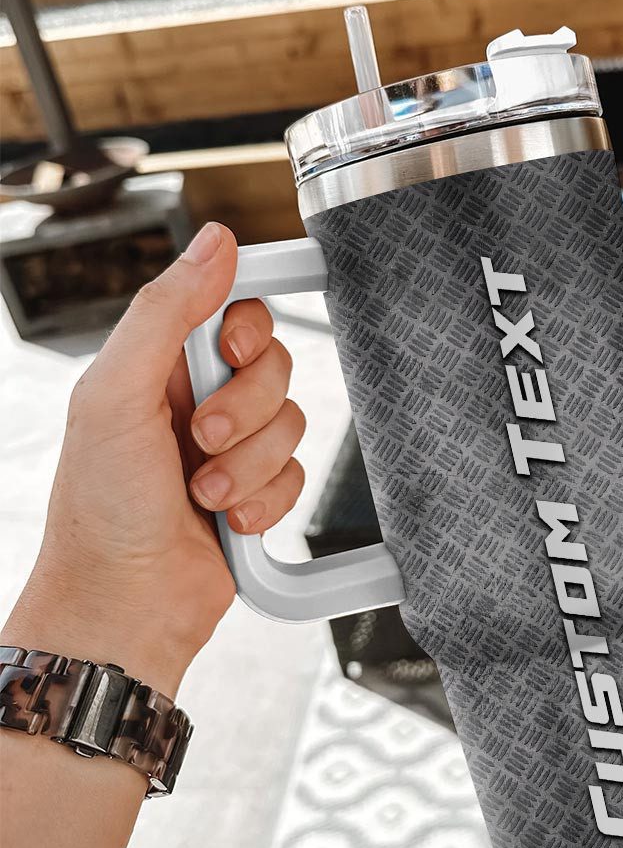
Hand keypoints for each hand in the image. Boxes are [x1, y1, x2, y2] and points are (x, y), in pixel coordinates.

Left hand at [4, 223, 304, 692]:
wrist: (124, 605)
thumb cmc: (100, 509)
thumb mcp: (115, 395)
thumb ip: (166, 313)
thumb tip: (213, 243)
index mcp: (160, 366)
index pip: (233, 310)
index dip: (249, 325)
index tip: (237, 348)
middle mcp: (199, 401)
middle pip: (274, 367)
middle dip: (244, 411)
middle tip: (200, 439)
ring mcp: (232, 449)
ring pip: (291, 424)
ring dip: (250, 465)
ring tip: (204, 493)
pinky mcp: (259, 493)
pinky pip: (297, 476)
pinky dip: (265, 501)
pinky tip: (228, 521)